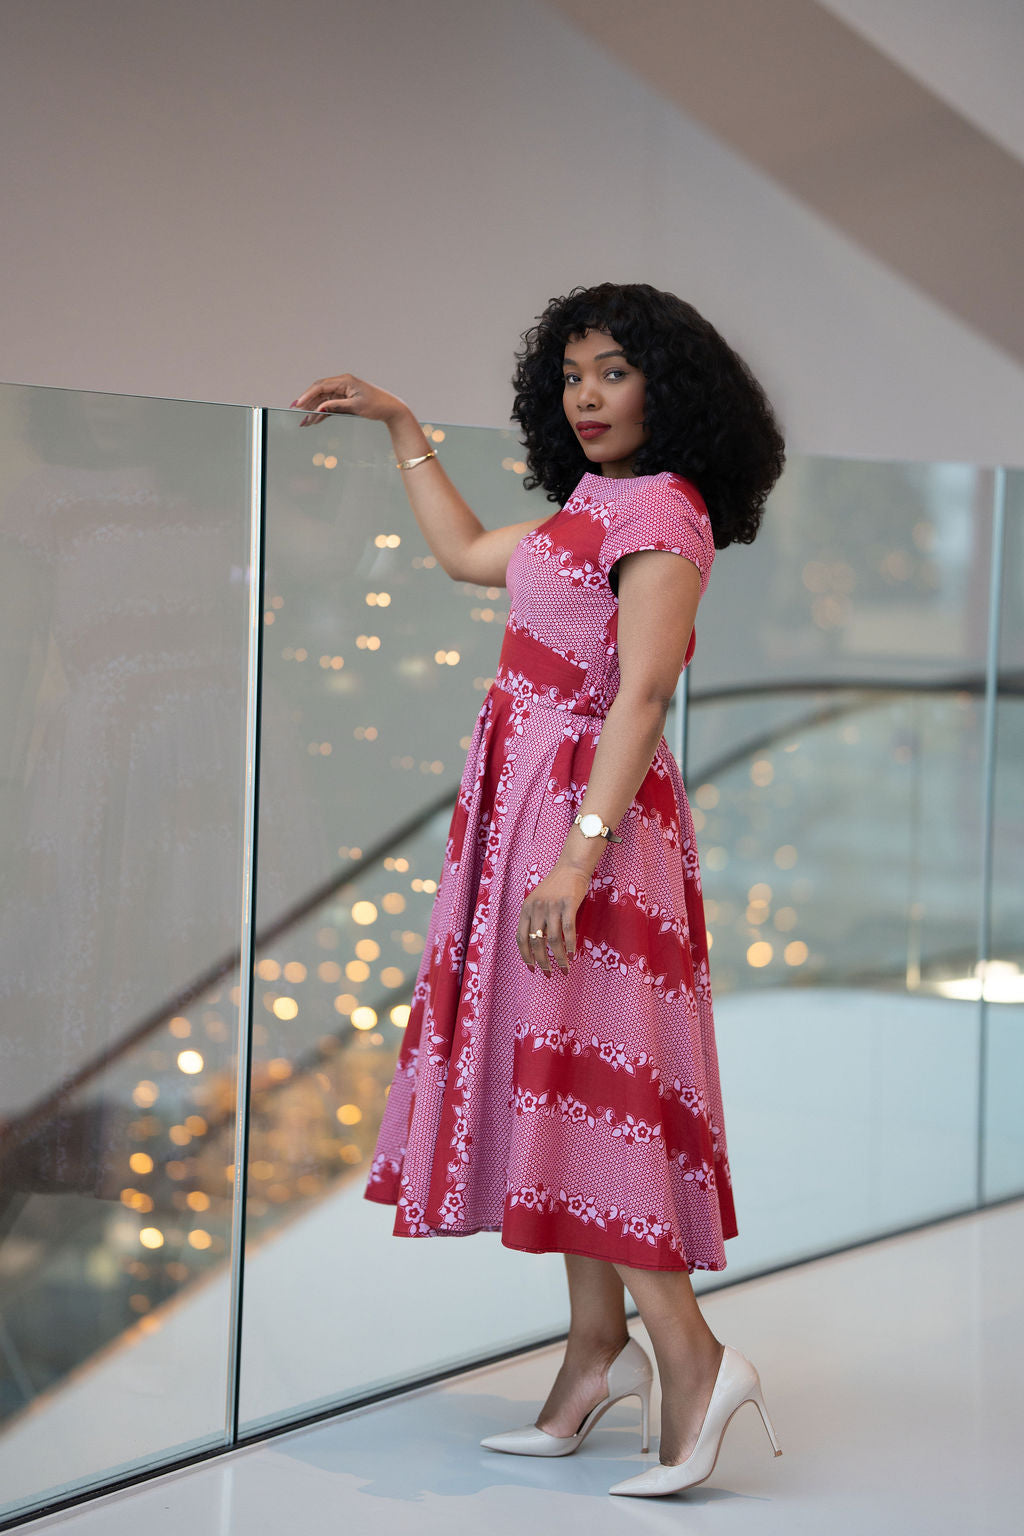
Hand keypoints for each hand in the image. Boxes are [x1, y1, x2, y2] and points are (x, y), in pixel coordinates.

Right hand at [290, 373, 406, 426]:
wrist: (391, 409)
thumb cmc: (377, 405)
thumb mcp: (355, 407)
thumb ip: (336, 406)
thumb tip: (320, 408)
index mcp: (345, 381)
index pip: (321, 386)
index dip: (308, 395)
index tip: (298, 404)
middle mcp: (342, 384)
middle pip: (319, 393)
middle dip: (307, 404)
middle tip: (296, 414)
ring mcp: (343, 392)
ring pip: (323, 400)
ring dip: (313, 411)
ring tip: (304, 422)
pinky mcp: (345, 400)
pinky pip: (330, 405)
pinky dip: (322, 413)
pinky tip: (314, 420)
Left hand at [517, 863, 590, 974]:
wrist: (571, 867)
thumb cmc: (556, 886)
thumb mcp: (538, 901)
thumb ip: (536, 919)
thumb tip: (538, 946)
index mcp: (526, 908)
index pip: (521, 937)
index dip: (526, 956)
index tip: (532, 969)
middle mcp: (537, 908)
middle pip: (536, 941)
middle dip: (542, 961)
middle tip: (549, 973)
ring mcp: (552, 906)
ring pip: (553, 939)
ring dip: (559, 958)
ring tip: (564, 968)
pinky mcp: (568, 904)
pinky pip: (568, 930)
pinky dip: (570, 946)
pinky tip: (573, 955)